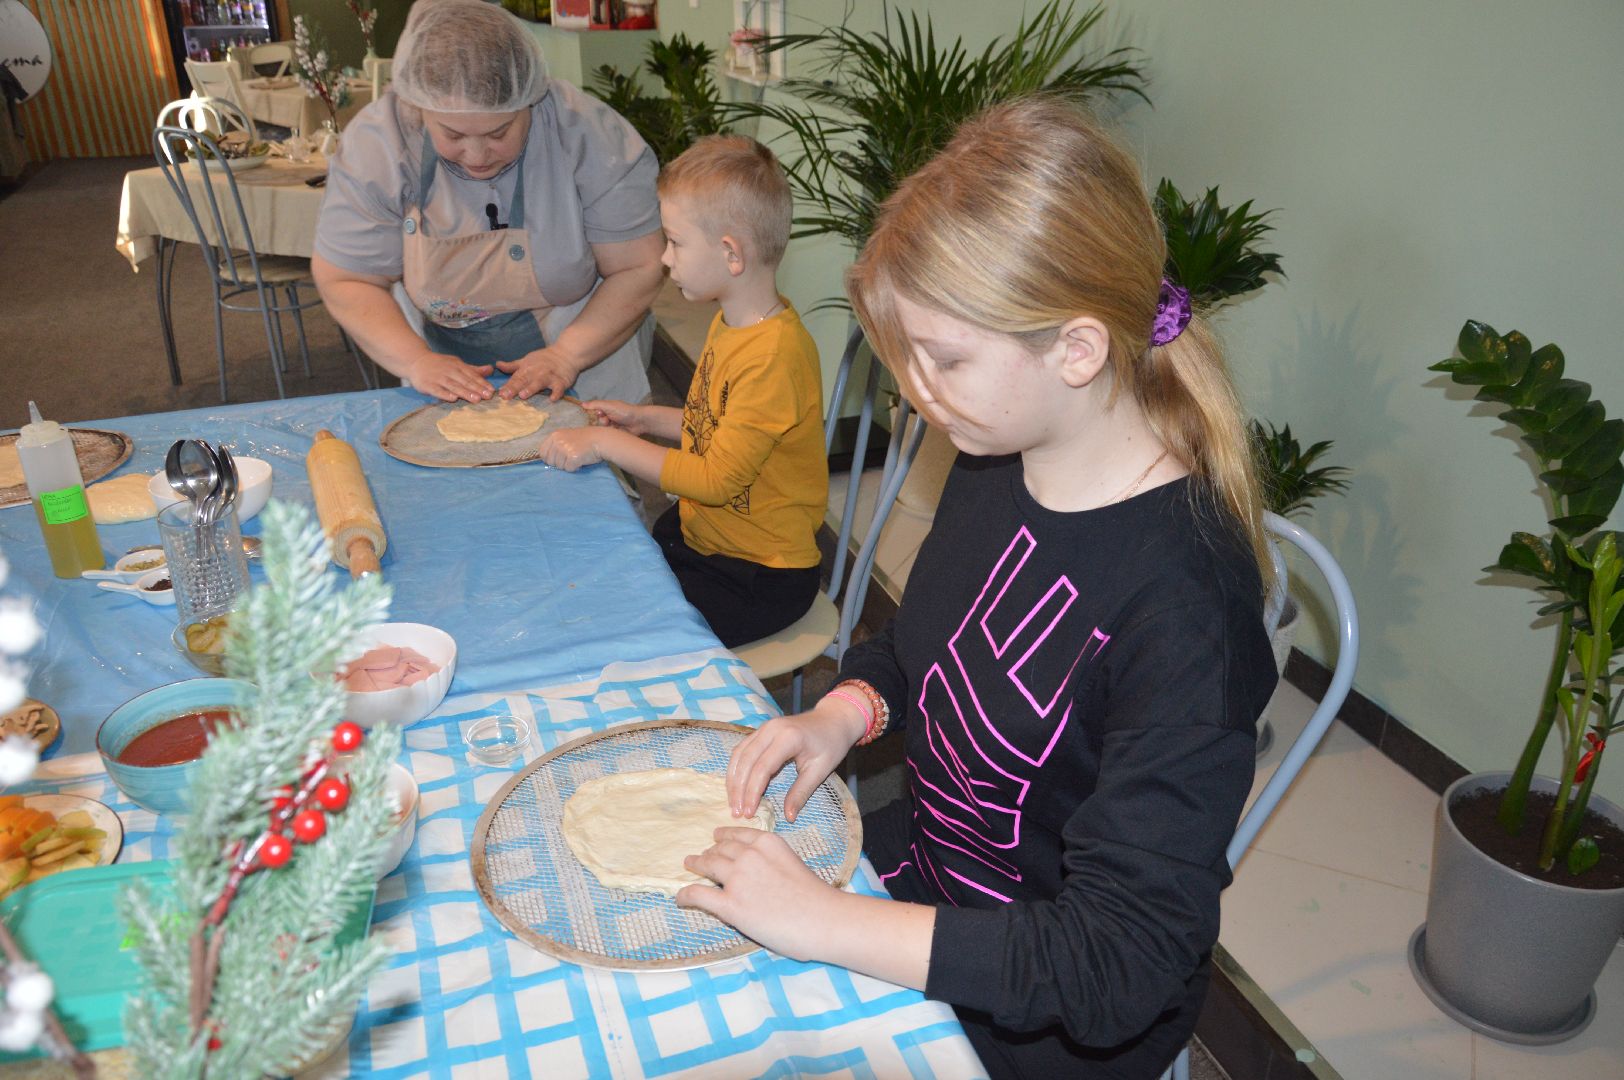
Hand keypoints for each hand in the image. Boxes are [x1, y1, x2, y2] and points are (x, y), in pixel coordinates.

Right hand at [407, 353, 493, 402]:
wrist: (415, 360)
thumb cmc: (439, 364)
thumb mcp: (457, 363)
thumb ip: (473, 369)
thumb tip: (490, 369)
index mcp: (457, 365)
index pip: (471, 375)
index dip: (482, 383)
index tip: (491, 390)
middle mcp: (448, 371)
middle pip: (464, 381)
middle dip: (477, 388)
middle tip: (488, 396)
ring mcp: (438, 378)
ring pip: (453, 386)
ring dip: (465, 392)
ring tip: (476, 399)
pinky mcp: (427, 385)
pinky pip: (437, 390)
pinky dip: (445, 394)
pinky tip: (453, 399)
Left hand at [496, 346, 581, 401]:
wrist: (566, 353)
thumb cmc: (544, 359)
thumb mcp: (526, 360)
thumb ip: (512, 366)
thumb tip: (497, 365)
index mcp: (527, 368)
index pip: (515, 378)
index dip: (507, 386)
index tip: (499, 393)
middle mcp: (536, 372)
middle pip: (524, 380)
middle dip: (514, 388)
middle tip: (505, 396)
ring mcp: (549, 376)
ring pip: (539, 382)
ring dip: (531, 389)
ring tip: (523, 395)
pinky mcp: (561, 381)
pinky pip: (559, 388)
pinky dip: (556, 393)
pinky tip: (552, 399)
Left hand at [536, 427, 602, 470]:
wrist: (601, 440)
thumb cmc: (585, 440)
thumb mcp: (567, 437)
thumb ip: (556, 445)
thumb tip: (547, 460)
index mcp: (554, 435)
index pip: (542, 452)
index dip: (549, 458)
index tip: (557, 459)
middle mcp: (558, 441)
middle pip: (550, 461)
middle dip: (559, 463)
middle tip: (570, 458)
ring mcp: (565, 449)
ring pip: (560, 466)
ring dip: (568, 465)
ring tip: (577, 457)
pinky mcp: (573, 457)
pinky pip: (569, 469)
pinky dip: (575, 468)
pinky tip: (581, 461)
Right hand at [582, 398, 645, 434]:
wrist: (639, 422)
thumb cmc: (624, 411)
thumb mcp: (609, 406)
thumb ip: (596, 404)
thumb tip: (582, 404)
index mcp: (605, 408)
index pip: (593, 411)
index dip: (593, 414)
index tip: (597, 414)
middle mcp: (607, 416)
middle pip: (596, 421)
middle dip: (601, 421)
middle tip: (607, 420)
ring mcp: (611, 425)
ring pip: (601, 428)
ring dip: (606, 427)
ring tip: (613, 425)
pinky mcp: (614, 433)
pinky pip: (607, 434)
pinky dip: (609, 433)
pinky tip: (614, 431)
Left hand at [676, 828, 842, 961]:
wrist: (823, 919)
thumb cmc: (815, 897)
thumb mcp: (790, 863)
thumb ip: (769, 861)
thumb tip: (754, 872)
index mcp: (766, 842)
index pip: (737, 835)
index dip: (724, 837)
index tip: (717, 838)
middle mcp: (748, 855)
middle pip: (720, 849)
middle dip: (709, 852)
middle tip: (701, 856)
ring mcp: (737, 879)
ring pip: (706, 866)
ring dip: (696, 865)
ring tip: (689, 865)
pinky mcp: (729, 905)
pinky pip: (698, 895)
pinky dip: (686, 895)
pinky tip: (680, 897)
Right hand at [727, 698, 867, 822]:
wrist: (834, 719)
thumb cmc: (831, 744)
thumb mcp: (820, 771)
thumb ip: (801, 793)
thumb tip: (789, 817)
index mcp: (788, 738)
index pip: (762, 767)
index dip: (752, 792)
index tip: (749, 813)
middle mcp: (771, 729)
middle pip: (746, 761)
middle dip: (738, 789)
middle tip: (736, 812)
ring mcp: (764, 727)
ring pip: (739, 754)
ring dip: (733, 780)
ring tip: (733, 804)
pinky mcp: (761, 730)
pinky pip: (742, 749)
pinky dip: (736, 768)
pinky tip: (735, 786)